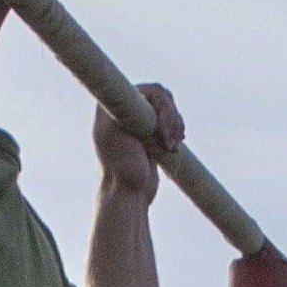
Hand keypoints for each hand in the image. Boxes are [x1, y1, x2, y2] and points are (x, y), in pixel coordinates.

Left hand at [94, 81, 179, 200]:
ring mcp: (136, 120)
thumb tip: (137, 91)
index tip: (165, 135)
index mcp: (110, 106)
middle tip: (171, 144)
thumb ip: (127, 112)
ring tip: (173, 148)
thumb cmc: (121, 169)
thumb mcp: (118, 136)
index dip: (163, 110)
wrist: (127, 195)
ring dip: (175, 127)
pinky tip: (175, 146)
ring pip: (167, 108)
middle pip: (160, 97)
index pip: (148, 91)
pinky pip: (169, 121)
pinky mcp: (148, 132)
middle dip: (171, 120)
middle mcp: (122, 109)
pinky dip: (176, 132)